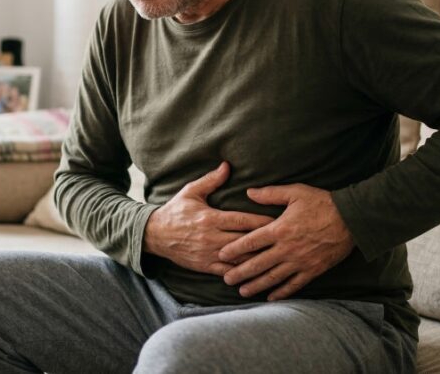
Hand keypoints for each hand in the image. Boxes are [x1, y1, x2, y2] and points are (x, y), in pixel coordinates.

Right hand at [143, 162, 273, 276]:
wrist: (154, 235)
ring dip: (257, 259)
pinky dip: (243, 272)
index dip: (261, 222)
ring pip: (239, 259)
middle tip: (285, 240)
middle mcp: (211, 237)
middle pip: (244, 240)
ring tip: (277, 258)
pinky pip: (227, 271)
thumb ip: (211, 180)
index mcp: (210, 218)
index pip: (242, 220)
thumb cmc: (176, 211)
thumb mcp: (191, 192)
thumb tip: (227, 165)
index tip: (279, 221)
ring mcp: (208, 253)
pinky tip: (257, 273)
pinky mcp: (205, 265)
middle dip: (265, 241)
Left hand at [219, 184, 353, 300]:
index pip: (252, 241)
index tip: (222, 255)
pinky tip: (271, 297)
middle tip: (226, 280)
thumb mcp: (295, 192)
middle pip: (258, 263)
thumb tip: (248, 192)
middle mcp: (287, 248)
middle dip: (240, 272)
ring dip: (257, 285)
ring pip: (274, 277)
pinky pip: (294, 284)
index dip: (235, 249)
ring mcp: (300, 261)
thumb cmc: (322, 202)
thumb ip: (270, 194)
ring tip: (242, 291)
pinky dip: (282, 292)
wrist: (352, 219)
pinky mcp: (313, 270)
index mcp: (280, 228)